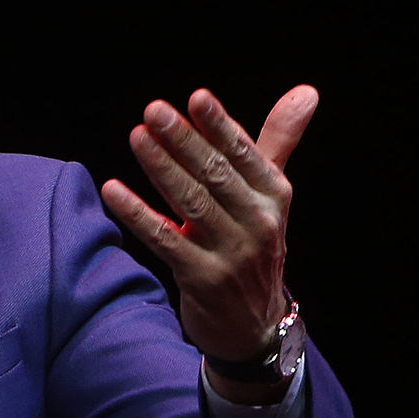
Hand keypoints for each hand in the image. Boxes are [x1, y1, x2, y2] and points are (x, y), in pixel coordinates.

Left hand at [100, 85, 316, 366]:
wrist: (253, 326)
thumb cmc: (253, 245)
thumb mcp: (270, 196)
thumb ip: (277, 141)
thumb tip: (306, 91)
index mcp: (273, 195)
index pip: (244, 153)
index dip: (219, 125)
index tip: (196, 98)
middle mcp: (258, 222)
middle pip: (216, 174)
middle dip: (184, 140)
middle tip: (154, 110)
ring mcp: (232, 254)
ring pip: (191, 204)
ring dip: (161, 168)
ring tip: (137, 137)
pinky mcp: (202, 279)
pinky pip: (165, 241)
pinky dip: (137, 214)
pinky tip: (112, 190)